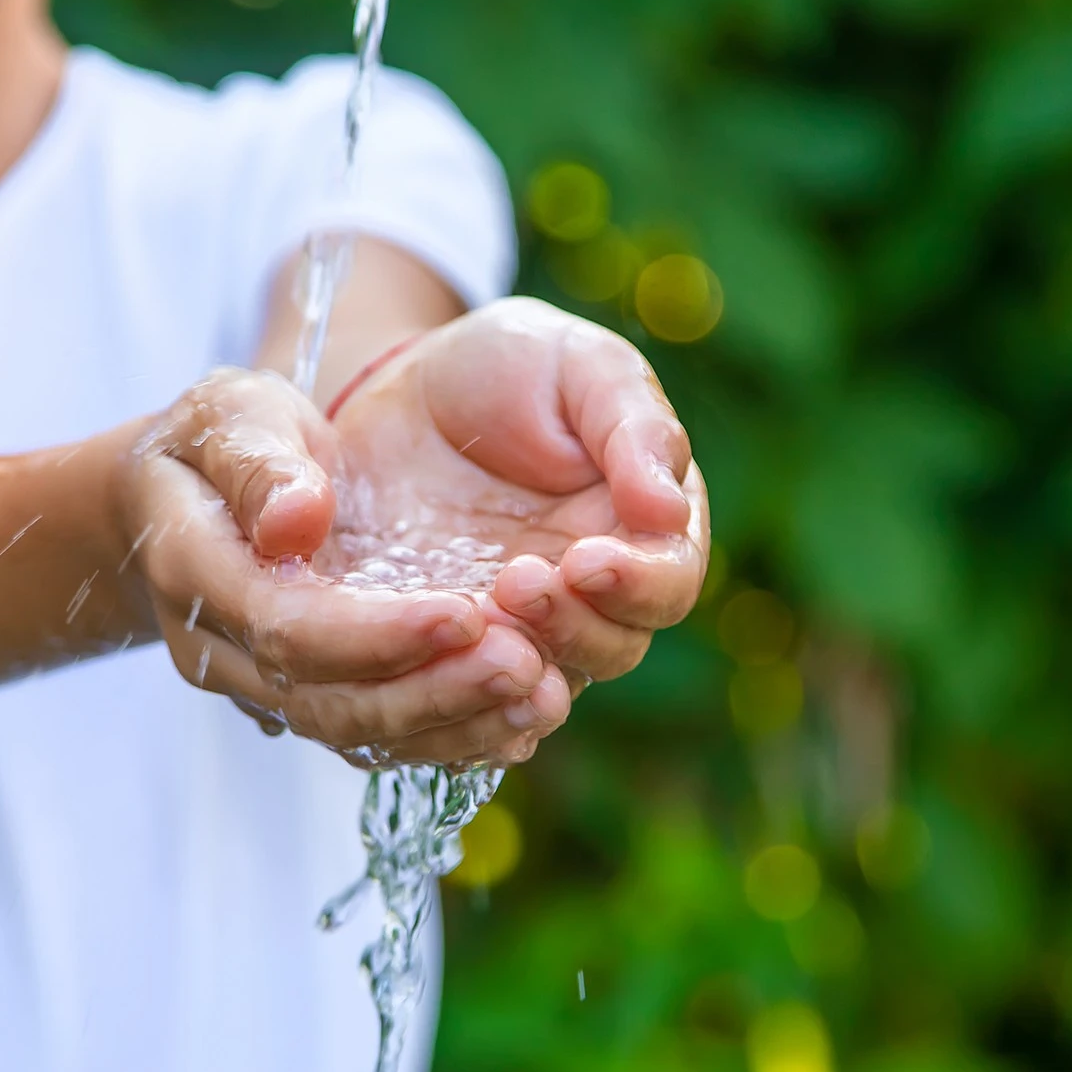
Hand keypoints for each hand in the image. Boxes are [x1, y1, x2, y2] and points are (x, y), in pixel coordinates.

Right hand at [121, 366, 570, 764]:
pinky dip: (451, 736)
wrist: (188, 493)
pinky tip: (520, 716)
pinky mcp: (312, 697)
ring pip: (357, 734)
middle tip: (524, 665)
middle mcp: (224, 650)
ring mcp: (265, 686)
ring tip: (539, 694)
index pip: (285, 626)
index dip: (377, 633)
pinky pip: (378, 739)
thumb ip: (259, 463)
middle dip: (432, 691)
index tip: (467, 613)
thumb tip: (296, 523)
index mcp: (195, 571)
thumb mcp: (227, 414)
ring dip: (454, 724)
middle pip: (327, 703)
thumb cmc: (215, 438)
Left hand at [323, 297, 710, 697]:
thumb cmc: (510, 366)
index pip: (667, 584)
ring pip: (541, 685)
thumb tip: (669, 511)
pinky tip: (433, 679)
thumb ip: (633, 429)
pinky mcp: (455, 647)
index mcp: (646, 528)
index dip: (637, 585)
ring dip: (515, 669)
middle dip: (572, 626)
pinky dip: (458, 705)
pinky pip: (467, 700)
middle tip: (515, 581)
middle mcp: (595, 594)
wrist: (402, 391)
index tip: (585, 559)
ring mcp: (524, 628)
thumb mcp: (578, 367)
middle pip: (612, 648)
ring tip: (475, 616)